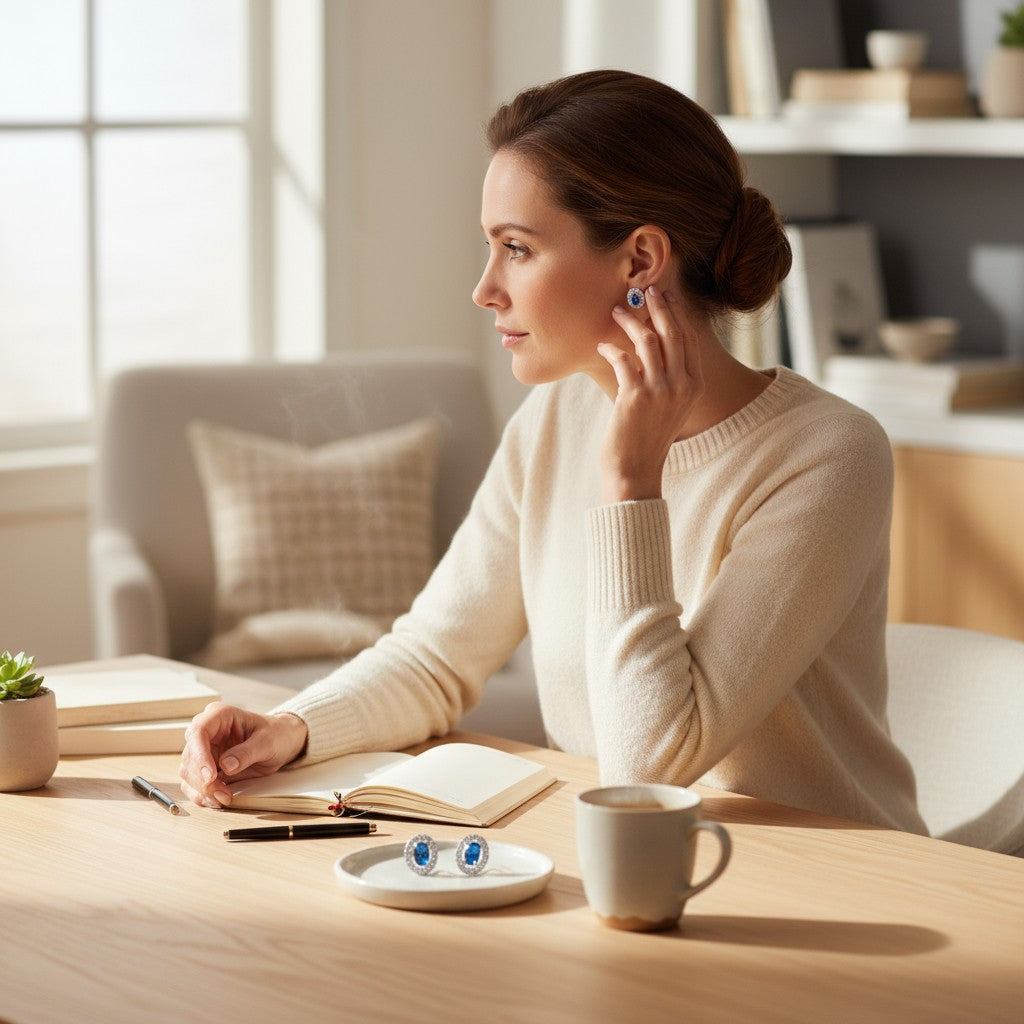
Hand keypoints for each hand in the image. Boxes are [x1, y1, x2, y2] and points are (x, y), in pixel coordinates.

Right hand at [178, 702, 308, 807]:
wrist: (282, 742)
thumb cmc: (276, 734)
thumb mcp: (267, 742)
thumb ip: (247, 752)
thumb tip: (226, 766)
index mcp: (220, 715)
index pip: (199, 731)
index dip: (200, 755)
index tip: (210, 776)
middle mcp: (207, 731)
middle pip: (190, 756)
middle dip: (203, 779)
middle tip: (223, 794)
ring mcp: (203, 749)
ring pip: (188, 772)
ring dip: (203, 790)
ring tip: (224, 798)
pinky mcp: (204, 766)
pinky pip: (192, 782)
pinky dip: (201, 795)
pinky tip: (216, 800)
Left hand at [598, 285, 703, 501]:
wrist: (636, 470)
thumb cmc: (648, 438)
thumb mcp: (671, 406)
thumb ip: (670, 378)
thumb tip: (655, 345)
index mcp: (694, 385)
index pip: (688, 339)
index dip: (676, 314)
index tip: (664, 298)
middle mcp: (682, 385)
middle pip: (672, 332)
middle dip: (658, 306)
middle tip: (644, 290)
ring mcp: (660, 391)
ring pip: (647, 341)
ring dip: (630, 322)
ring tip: (615, 313)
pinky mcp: (634, 397)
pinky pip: (623, 359)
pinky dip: (611, 349)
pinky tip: (602, 347)